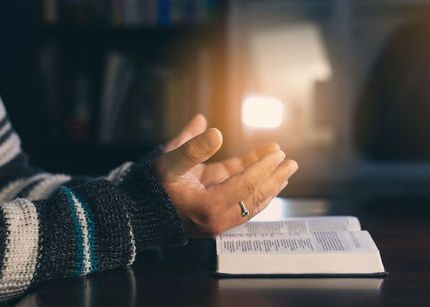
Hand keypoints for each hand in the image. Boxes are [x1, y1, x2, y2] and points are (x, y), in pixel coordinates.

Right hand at [154, 115, 297, 237]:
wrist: (137, 214)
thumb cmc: (151, 188)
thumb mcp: (168, 163)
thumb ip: (191, 148)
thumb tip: (214, 130)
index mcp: (207, 206)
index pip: (245, 185)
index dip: (263, 167)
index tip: (278, 152)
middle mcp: (217, 219)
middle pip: (254, 198)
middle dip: (274, 179)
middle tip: (292, 163)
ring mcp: (217, 221)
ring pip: (251, 203)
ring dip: (269, 186)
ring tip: (286, 171)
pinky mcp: (215, 217)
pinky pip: (241, 204)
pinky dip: (255, 191)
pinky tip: (268, 180)